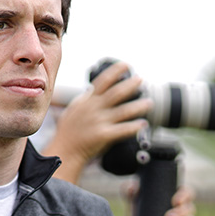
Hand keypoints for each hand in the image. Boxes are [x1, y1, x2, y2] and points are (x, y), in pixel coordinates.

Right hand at [44, 61, 152, 183]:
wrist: (65, 150)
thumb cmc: (68, 131)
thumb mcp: (74, 109)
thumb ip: (85, 99)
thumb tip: (92, 89)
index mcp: (88, 101)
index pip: (103, 81)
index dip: (116, 71)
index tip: (126, 65)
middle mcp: (94, 109)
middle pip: (116, 93)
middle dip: (130, 85)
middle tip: (141, 80)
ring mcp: (99, 122)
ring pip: (124, 111)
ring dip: (139, 106)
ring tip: (150, 103)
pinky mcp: (104, 135)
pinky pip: (123, 130)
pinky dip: (134, 127)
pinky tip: (143, 124)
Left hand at [120, 182, 196, 215]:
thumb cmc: (137, 211)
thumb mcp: (131, 200)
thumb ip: (130, 190)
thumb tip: (133, 189)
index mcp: (174, 195)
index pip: (186, 192)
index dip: (184, 195)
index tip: (175, 201)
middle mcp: (181, 208)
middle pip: (189, 208)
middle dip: (180, 213)